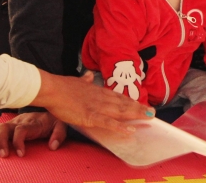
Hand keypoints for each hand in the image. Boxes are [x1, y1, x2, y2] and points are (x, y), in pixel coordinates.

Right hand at [0, 112, 66, 157]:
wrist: (49, 111)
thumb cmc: (53, 121)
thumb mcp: (61, 125)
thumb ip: (58, 135)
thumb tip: (52, 146)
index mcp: (32, 123)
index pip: (20, 129)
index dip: (18, 142)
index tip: (21, 154)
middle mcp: (20, 121)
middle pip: (4, 127)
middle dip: (1, 142)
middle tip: (4, 155)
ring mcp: (12, 122)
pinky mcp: (8, 124)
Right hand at [31, 70, 153, 132]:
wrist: (52, 89)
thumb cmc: (62, 86)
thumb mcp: (77, 81)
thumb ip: (84, 80)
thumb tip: (88, 75)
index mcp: (98, 91)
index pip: (118, 96)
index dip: (131, 101)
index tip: (141, 104)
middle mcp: (101, 98)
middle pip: (124, 104)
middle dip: (139, 108)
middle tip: (152, 112)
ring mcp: (97, 107)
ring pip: (120, 111)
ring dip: (135, 114)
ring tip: (148, 117)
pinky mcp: (91, 116)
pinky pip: (108, 123)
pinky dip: (120, 126)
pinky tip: (130, 130)